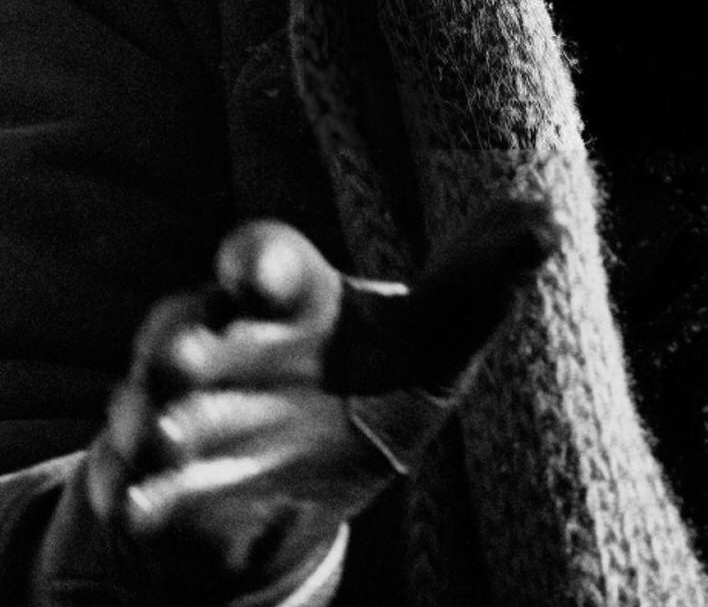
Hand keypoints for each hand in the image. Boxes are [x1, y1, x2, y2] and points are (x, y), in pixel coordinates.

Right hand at [78, 200, 557, 598]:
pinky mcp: (167, 484)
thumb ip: (482, 279)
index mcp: (293, 296)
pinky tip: (140, 506)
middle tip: (186, 357)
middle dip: (180, 342)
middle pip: (188, 327)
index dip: (257, 259)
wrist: (322, 467)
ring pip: (151, 405)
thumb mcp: (437, 333)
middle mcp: (226, 344)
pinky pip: (139, 487)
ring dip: (153, 419)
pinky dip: (139, 495)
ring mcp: (185, 412)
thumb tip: (548, 221)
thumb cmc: (380, 373)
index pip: (267, 260)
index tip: (250, 266)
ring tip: (164, 437)